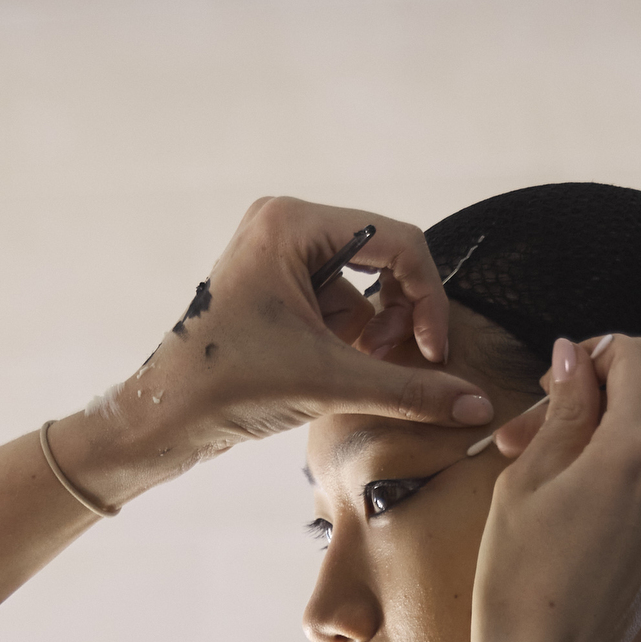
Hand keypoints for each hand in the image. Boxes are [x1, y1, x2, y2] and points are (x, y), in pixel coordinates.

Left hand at [53, 199, 493, 507]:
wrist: (165, 418)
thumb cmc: (229, 386)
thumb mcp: (330, 383)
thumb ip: (409, 390)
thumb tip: (475, 404)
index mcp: (293, 223)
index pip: (397, 241)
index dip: (427, 299)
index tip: (433, 354)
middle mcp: (285, 225)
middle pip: (383, 258)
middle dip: (397, 316)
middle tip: (394, 362)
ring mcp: (278, 256)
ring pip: (362, 288)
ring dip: (373, 334)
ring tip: (355, 373)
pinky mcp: (275, 289)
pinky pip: (336, 305)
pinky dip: (349, 341)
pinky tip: (334, 373)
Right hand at [468, 334, 640, 641]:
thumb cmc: (520, 580)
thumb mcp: (527, 480)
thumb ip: (563, 410)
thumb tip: (574, 358)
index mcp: (638, 451)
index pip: (638, 358)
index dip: (596, 355)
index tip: (557, 380)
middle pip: (640, 405)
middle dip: (586, 410)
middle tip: (521, 440)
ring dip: (597, 450)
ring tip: (540, 484)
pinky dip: (615, 486)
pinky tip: (567, 517)